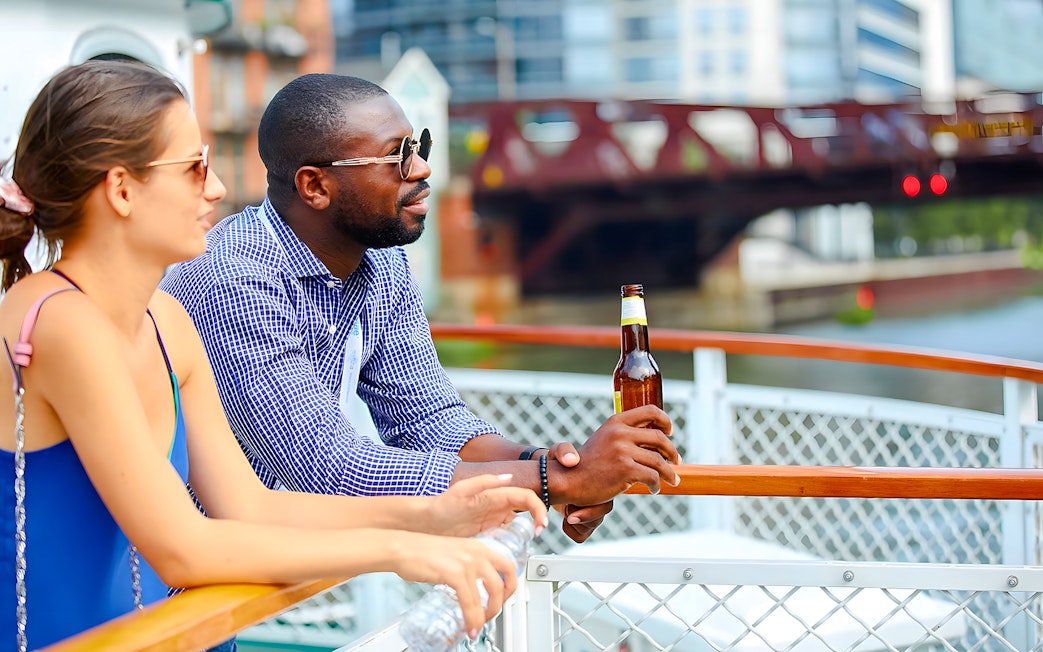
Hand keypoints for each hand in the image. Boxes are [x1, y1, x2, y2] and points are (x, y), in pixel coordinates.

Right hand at [391, 532, 517, 636]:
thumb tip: (470, 587)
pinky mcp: (455, 573)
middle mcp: (477, 552)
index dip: (510, 585)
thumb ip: (465, 566)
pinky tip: (469, 626)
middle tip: (493, 613)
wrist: (402, 547)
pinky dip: (473, 618)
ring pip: (492, 594)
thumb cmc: (420, 551)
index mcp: (478, 547)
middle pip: (505, 581)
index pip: (508, 566)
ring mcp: (467, 562)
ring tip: (479, 625)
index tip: (504, 597)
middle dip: (502, 603)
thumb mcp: (453, 553)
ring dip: (488, 615)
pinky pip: (471, 602)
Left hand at [426, 473, 547, 537]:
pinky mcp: (487, 534)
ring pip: (519, 526)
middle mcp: (497, 506)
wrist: (426, 524)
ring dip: (526, 534)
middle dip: (537, 522)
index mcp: (496, 494)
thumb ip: (484, 481)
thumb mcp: (461, 491)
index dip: (538, 509)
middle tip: (536, 536)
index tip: (540, 524)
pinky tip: (509, 552)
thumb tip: (508, 477)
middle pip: (527, 511)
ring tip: (524, 545)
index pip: (526, 497)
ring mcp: (493, 520)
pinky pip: (506, 538)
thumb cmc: (441, 505)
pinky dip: (513, 544)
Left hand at [545, 443, 611, 542]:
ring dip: (575, 523)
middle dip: (582, 517)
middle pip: (598, 518)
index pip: (606, 503)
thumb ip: (563, 451)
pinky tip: (564, 518)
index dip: (591, 509)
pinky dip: (571, 531)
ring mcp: (590, 512)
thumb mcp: (558, 452)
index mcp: (599, 484)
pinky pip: (580, 536)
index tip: (571, 509)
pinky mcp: (580, 523)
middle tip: (568, 512)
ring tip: (565, 509)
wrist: (545, 477)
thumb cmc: (556, 463)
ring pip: (589, 528)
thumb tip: (572, 460)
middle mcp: (598, 499)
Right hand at [549, 405, 680, 506]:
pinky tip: (653, 489)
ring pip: (659, 461)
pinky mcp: (626, 470)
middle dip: (672, 451)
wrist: (567, 479)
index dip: (664, 420)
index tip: (669, 431)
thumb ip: (623, 437)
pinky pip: (652, 477)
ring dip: (669, 473)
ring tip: (671, 480)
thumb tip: (651, 442)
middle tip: (676, 461)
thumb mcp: (604, 440)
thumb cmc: (587, 464)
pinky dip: (656, 485)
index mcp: (616, 422)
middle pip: (659, 438)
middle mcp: (620, 433)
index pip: (649, 411)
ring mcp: (623, 451)